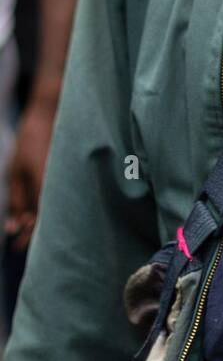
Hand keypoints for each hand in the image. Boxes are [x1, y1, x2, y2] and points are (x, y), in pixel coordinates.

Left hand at [4, 95, 56, 250]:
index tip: (16, 246)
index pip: (40, 222)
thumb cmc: (31, 141)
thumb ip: (16, 199)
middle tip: (19, 242)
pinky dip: (48, 208)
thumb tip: (14, 225)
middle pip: (50, 222)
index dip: (28, 237)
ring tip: (25, 226)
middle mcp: (60, 189)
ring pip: (56, 211)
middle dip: (34, 234)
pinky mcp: (69, 178)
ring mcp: (67, 183)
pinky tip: (38, 210)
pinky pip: (60, 199)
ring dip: (41, 221)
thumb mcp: (15, 171)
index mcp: (46, 189)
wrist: (51, 115)